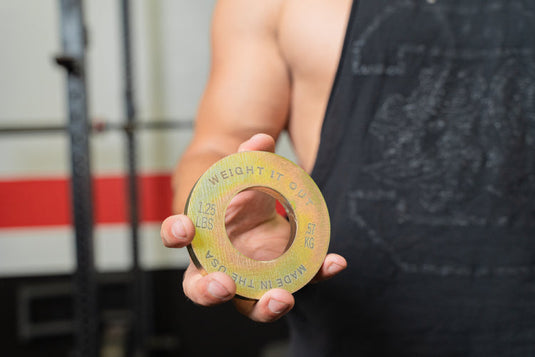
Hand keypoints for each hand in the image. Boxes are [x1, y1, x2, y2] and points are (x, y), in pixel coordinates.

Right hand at [161, 133, 346, 321]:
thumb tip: (261, 140)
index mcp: (200, 235)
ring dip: (263, 306)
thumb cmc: (237, 190)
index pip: (178, 237)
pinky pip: (297, 280)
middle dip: (210, 291)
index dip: (176, 233)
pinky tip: (334, 263)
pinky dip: (317, 274)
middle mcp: (220, 263)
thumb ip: (248, 155)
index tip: (186, 227)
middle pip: (205, 289)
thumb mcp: (240, 171)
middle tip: (224, 286)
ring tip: (281, 298)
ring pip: (250, 303)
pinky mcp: (280, 275)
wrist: (254, 203)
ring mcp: (250, 276)